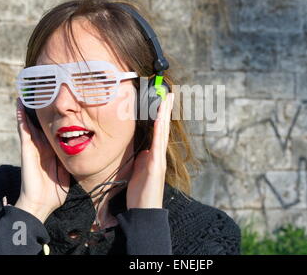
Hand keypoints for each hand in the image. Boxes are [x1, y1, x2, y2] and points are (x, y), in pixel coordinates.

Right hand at [14, 98, 69, 222]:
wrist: (42, 203)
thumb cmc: (56, 191)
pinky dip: (20, 117)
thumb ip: (73, 159)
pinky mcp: (26, 149)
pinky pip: (23, 130)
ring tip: (28, 91)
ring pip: (30, 122)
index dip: (55, 117)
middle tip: (43, 89)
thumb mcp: (69, 170)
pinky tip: (19, 104)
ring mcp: (33, 146)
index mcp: (52, 150)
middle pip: (41, 123)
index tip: (61, 103)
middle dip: (41, 108)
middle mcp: (42, 146)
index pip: (53, 130)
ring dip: (28, 108)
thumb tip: (86, 150)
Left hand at [127, 93, 173, 208]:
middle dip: (165, 110)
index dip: (160, 115)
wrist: (144, 212)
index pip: (158, 131)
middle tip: (168, 93)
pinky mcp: (155, 167)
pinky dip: (159, 132)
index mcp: (153, 155)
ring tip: (166, 100)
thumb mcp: (139, 171)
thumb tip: (142, 151)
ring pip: (162, 133)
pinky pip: (157, 146)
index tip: (161, 101)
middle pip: (163, 128)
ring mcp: (158, 160)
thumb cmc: (140, 193)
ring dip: (164, 116)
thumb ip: (142, 159)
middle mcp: (158, 155)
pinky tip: (160, 120)